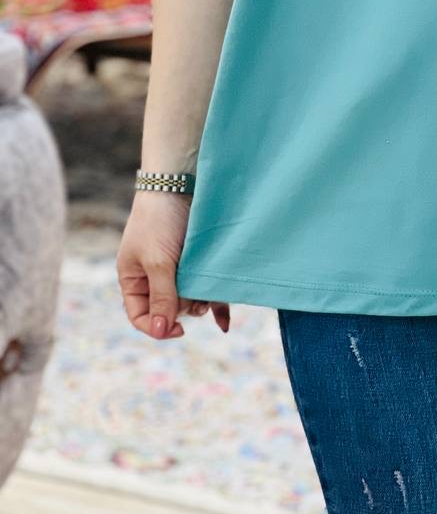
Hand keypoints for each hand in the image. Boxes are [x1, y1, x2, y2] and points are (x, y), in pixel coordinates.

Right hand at [116, 191, 229, 338]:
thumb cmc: (160, 221)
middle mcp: (154, 277)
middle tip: (195, 296)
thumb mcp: (158, 261)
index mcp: (133, 279)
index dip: (157, 327)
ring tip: (208, 293)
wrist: (180, 182)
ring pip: (189, 300)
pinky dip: (215, 305)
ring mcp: (177, 269)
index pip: (140, 316)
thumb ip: (162, 296)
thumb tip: (161, 331)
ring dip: (200, 301)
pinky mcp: (197, 261)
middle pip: (169, 310)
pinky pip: (206, 290)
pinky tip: (225, 323)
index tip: (179, 329)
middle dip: (183, 308)